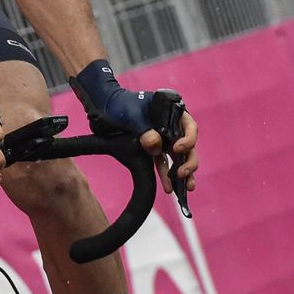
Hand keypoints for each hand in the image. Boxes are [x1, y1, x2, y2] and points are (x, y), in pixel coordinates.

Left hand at [70, 60, 199, 193]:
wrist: (104, 108)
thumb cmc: (120, 104)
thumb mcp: (131, 114)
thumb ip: (144, 129)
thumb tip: (156, 147)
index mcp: (170, 112)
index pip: (188, 126)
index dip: (188, 139)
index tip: (177, 149)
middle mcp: (170, 126)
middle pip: (188, 145)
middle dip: (189, 161)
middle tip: (182, 173)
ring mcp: (163, 139)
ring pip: (178, 157)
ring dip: (182, 172)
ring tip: (185, 188)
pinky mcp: (153, 149)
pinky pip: (163, 163)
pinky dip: (166, 175)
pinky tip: (169, 188)